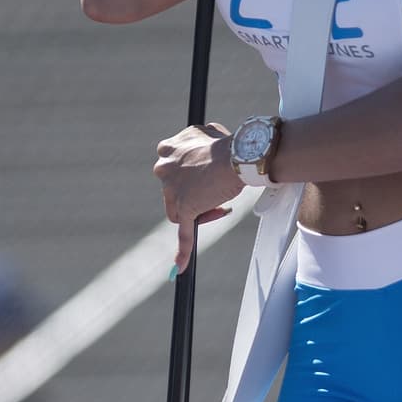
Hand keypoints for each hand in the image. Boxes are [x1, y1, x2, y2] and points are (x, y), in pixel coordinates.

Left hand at [153, 123, 241, 269]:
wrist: (238, 155)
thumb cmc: (229, 144)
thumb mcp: (209, 134)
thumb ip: (201, 143)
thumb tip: (211, 140)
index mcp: (167, 149)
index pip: (173, 171)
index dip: (191, 177)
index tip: (208, 176)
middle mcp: (164, 168)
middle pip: (175, 192)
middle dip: (196, 194)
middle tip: (216, 191)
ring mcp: (172, 191)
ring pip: (179, 211)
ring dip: (200, 211)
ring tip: (221, 204)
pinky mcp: (184, 209)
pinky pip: (183, 234)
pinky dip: (182, 251)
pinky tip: (180, 267)